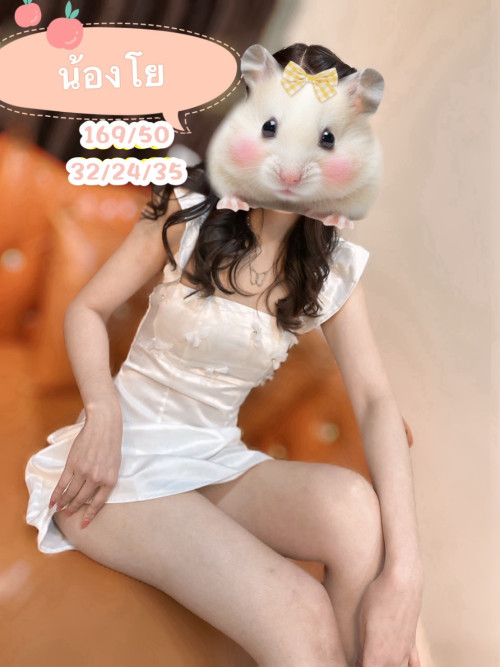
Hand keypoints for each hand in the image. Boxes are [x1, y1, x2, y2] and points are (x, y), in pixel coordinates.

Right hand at [49, 398, 122, 528]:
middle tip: (68, 515)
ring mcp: (83, 472)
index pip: (98, 503)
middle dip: (74, 509)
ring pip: (71, 493)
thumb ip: (106, 479)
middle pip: (82, 499)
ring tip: (59, 510)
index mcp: (110, 480)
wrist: (104, 426)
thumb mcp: (115, 464)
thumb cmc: (112, 443)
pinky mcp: (72, 465)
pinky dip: (57, 493)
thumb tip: (95, 491)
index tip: (84, 524)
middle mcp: (96, 479)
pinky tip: (53, 501)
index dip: (90, 515)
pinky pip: (63, 483)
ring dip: (63, 503)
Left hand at [354, 563, 423, 665]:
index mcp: (377, 655)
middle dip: (370, 665)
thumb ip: (361, 647)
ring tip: (377, 658)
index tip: (353, 664)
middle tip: (360, 660)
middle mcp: (393, 658)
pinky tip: (398, 663)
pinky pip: (413, 666)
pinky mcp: (412, 642)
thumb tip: (357, 663)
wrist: (403, 580)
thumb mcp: (362, 621)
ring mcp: (405, 652)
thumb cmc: (377, 597)